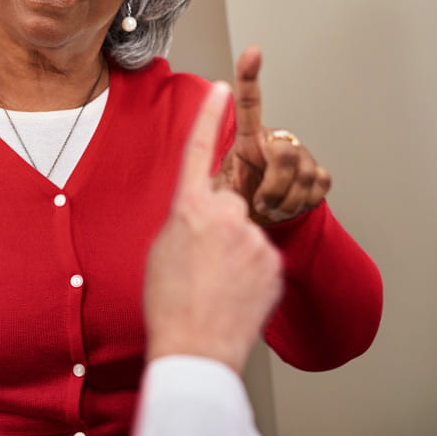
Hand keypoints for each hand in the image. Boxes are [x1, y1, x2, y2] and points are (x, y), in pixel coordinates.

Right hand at [144, 81, 283, 373]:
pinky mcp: (274, 263)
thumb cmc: (169, 303)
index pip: (200, 151)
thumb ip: (184, 221)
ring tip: (217, 285)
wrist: (196, 348)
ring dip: (235, 253)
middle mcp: (225, 215)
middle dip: (220, 225)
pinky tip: (234, 295)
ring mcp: (253, 238)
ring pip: (246, 234)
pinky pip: (262, 259)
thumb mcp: (162, 250)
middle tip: (203, 262)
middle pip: (229, 203)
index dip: (211, 116)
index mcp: (189, 209)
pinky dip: (251, 273)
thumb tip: (201, 216)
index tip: (222, 87)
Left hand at [225, 46, 330, 225]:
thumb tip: (209, 194)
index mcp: (248, 139)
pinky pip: (320, 184)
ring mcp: (301, 155)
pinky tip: (292, 202)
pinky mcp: (318, 172)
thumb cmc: (238, 199)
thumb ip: (214, 188)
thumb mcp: (218, 191)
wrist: (261, 218)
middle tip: (260, 201)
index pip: (248, 103)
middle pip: (285, 154)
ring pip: (303, 175)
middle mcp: (277, 140)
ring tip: (271, 204)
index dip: (250, 77)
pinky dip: (304, 201)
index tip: (252, 53)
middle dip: (273, 187)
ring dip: (285, 200)